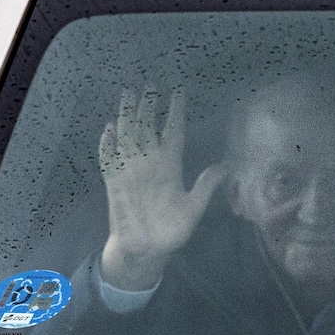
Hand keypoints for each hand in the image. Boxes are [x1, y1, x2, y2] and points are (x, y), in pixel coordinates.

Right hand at [98, 88, 225, 289]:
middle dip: (148, 106)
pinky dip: (108, 144)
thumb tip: (226, 165)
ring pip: (128, 136)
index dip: (175, 112)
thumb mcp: (194, 207)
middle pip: (148, 127)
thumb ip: (206, 185)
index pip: (173, 132)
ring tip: (127, 94)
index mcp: (170, 167)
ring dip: (128, 116)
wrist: (147, 251)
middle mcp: (150, 164)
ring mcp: (131, 171)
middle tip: (149, 84)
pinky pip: (109, 159)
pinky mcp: (115, 183)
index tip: (178, 91)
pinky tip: (108, 128)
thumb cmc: (171, 231)